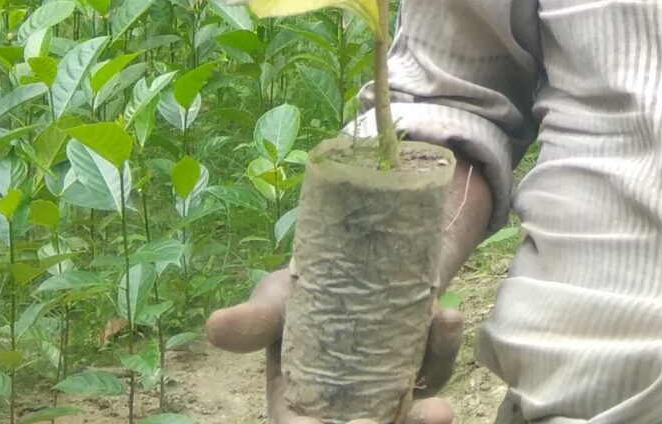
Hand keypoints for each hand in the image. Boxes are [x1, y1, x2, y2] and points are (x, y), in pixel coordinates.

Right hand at [204, 267, 461, 423]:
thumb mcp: (275, 301)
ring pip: (412, 412)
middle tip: (422, 422)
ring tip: (441, 408)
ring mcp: (388, 386)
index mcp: (301, 403)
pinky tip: (444, 320)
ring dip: (427, 414)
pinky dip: (443, 348)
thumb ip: (254, 321)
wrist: (352, 254)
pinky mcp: (421, 363)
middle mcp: (348, 405)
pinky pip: (436, 366)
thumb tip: (216, 326)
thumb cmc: (301, 289)